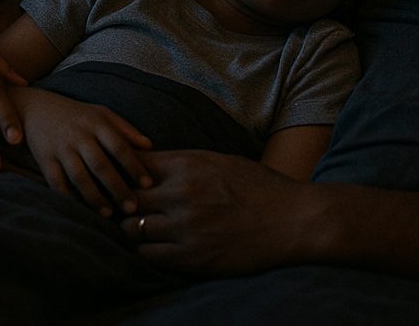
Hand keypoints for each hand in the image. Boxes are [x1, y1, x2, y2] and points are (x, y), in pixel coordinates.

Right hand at [14, 88, 151, 216]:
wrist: (35, 108)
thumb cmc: (76, 114)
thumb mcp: (101, 113)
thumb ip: (125, 129)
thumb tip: (150, 146)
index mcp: (96, 122)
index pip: (119, 146)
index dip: (134, 166)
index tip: (148, 184)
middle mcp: (79, 135)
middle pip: (101, 165)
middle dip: (118, 188)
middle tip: (132, 207)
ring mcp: (60, 148)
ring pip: (80, 177)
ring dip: (95, 198)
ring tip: (109, 214)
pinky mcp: (44, 159)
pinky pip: (57, 183)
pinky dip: (70, 198)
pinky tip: (82, 210)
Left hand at [126, 150, 317, 273]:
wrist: (294, 220)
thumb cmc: (261, 187)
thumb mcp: (221, 161)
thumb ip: (185, 162)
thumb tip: (151, 162)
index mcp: (188, 165)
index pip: (135, 165)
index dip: (127, 172)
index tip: (127, 179)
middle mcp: (182, 194)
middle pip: (128, 197)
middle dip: (125, 202)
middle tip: (126, 208)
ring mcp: (186, 228)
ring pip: (134, 229)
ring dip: (133, 229)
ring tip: (140, 229)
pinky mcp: (193, 258)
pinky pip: (150, 256)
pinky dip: (148, 251)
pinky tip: (157, 247)